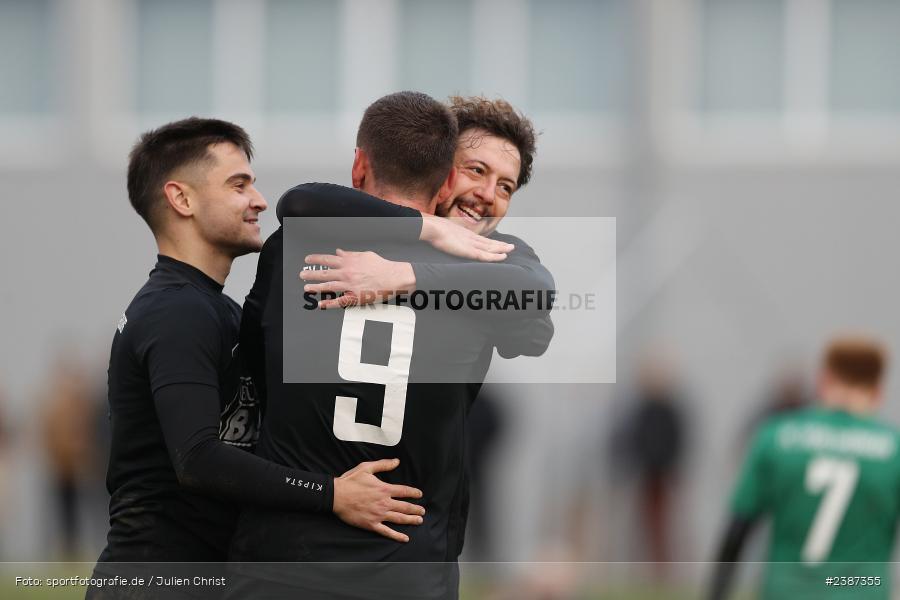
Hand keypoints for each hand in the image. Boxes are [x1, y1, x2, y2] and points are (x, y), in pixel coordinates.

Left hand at [301, 249, 415, 308]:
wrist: (393, 277)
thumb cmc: (381, 266)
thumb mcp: (365, 255)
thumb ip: (350, 254)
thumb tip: (339, 252)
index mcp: (348, 262)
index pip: (328, 259)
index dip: (316, 259)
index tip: (307, 259)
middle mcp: (346, 273)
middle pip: (324, 273)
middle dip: (311, 273)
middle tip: (301, 274)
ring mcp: (349, 285)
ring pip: (328, 286)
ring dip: (315, 287)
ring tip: (306, 288)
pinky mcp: (355, 296)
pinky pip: (339, 301)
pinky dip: (329, 303)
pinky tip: (321, 304)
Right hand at [332, 458, 425, 542]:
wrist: (336, 496)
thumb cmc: (350, 481)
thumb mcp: (366, 468)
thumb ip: (383, 465)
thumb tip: (397, 461)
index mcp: (384, 489)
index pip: (404, 491)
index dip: (414, 493)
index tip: (419, 495)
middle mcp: (384, 503)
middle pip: (405, 507)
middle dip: (416, 509)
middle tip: (422, 511)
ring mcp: (378, 515)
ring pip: (399, 519)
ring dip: (411, 520)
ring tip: (419, 521)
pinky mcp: (371, 524)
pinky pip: (387, 532)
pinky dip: (397, 536)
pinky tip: (405, 538)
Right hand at [420, 214, 512, 261]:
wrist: (431, 228)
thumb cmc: (431, 231)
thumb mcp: (440, 233)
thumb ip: (444, 235)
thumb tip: (441, 238)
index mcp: (463, 234)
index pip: (480, 239)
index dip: (489, 242)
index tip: (497, 243)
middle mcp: (470, 238)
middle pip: (488, 242)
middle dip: (499, 244)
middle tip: (510, 246)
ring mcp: (470, 244)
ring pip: (490, 247)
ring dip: (501, 248)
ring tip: (511, 249)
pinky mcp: (469, 251)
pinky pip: (485, 255)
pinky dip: (495, 256)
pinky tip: (503, 257)